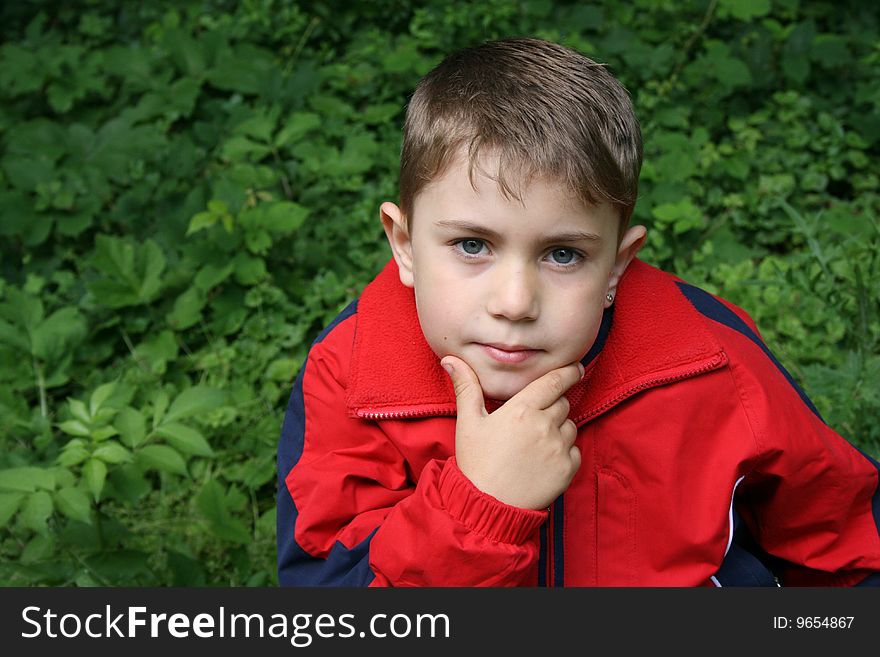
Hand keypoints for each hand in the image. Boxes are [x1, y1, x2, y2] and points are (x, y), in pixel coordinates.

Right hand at [441, 355, 583, 509]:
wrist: (486, 506)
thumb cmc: (476, 463)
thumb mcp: (468, 422)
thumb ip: (466, 387)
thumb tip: (451, 359)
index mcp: (521, 410)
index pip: (554, 382)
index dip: (568, 372)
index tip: (575, 368)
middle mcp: (544, 425)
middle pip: (562, 403)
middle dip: (552, 406)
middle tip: (531, 421)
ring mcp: (558, 448)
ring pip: (570, 426)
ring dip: (559, 429)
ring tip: (534, 444)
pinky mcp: (567, 469)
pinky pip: (575, 450)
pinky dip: (565, 452)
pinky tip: (543, 460)